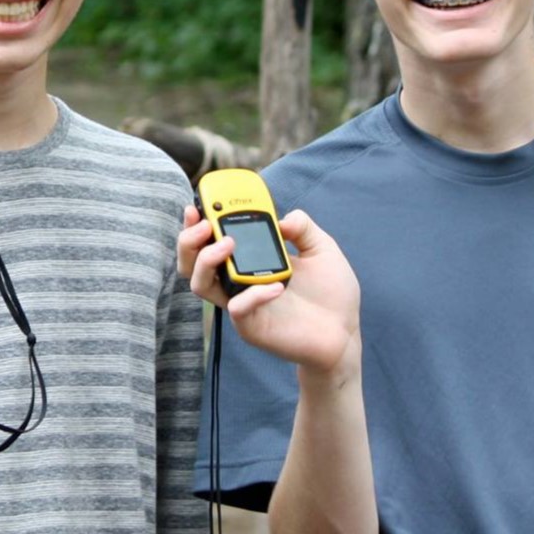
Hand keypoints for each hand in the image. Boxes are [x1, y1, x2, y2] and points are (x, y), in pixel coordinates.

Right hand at [178, 205, 360, 383]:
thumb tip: (283, 218)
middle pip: (192, 261)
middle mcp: (237, 280)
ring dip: (206, 260)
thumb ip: (304, 228)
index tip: (201, 202)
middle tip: (204, 223)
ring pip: (200, 284)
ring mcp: (241, 302)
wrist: (344, 332)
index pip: (211, 239)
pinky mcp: (250, 326)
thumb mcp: (322, 250)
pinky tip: (278, 287)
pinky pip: (237, 307)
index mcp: (249, 260)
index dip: (199, 221)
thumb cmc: (331, 293)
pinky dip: (253, 294)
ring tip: (229, 244)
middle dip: (189, 239)